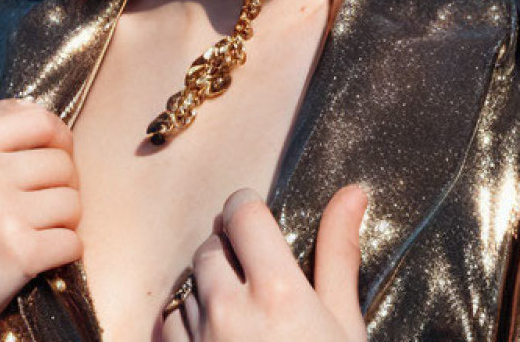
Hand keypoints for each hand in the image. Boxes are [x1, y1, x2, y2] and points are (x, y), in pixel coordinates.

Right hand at [0, 98, 81, 341]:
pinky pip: (73, 240)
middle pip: (62, 161)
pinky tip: (40, 257)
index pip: (41, 119)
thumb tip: (35, 106)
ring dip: (64, 220)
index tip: (55, 154)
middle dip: (61, 184)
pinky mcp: (20, 252)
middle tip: (38, 206)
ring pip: (73, 201)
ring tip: (36, 231)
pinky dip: (65, 251)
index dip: (59, 137)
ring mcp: (1, 212)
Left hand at [160, 184, 367, 340]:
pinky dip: (186, 327)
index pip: (243, 214)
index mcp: (277, 291)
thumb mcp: (344, 324)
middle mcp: (228, 311)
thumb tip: (352, 191)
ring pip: (186, 289)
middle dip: (229, 252)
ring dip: (206, 292)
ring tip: (240, 318)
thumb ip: (338, 253)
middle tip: (256, 274)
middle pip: (210, 248)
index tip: (257, 216)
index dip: (248, 207)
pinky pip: (167, 329)